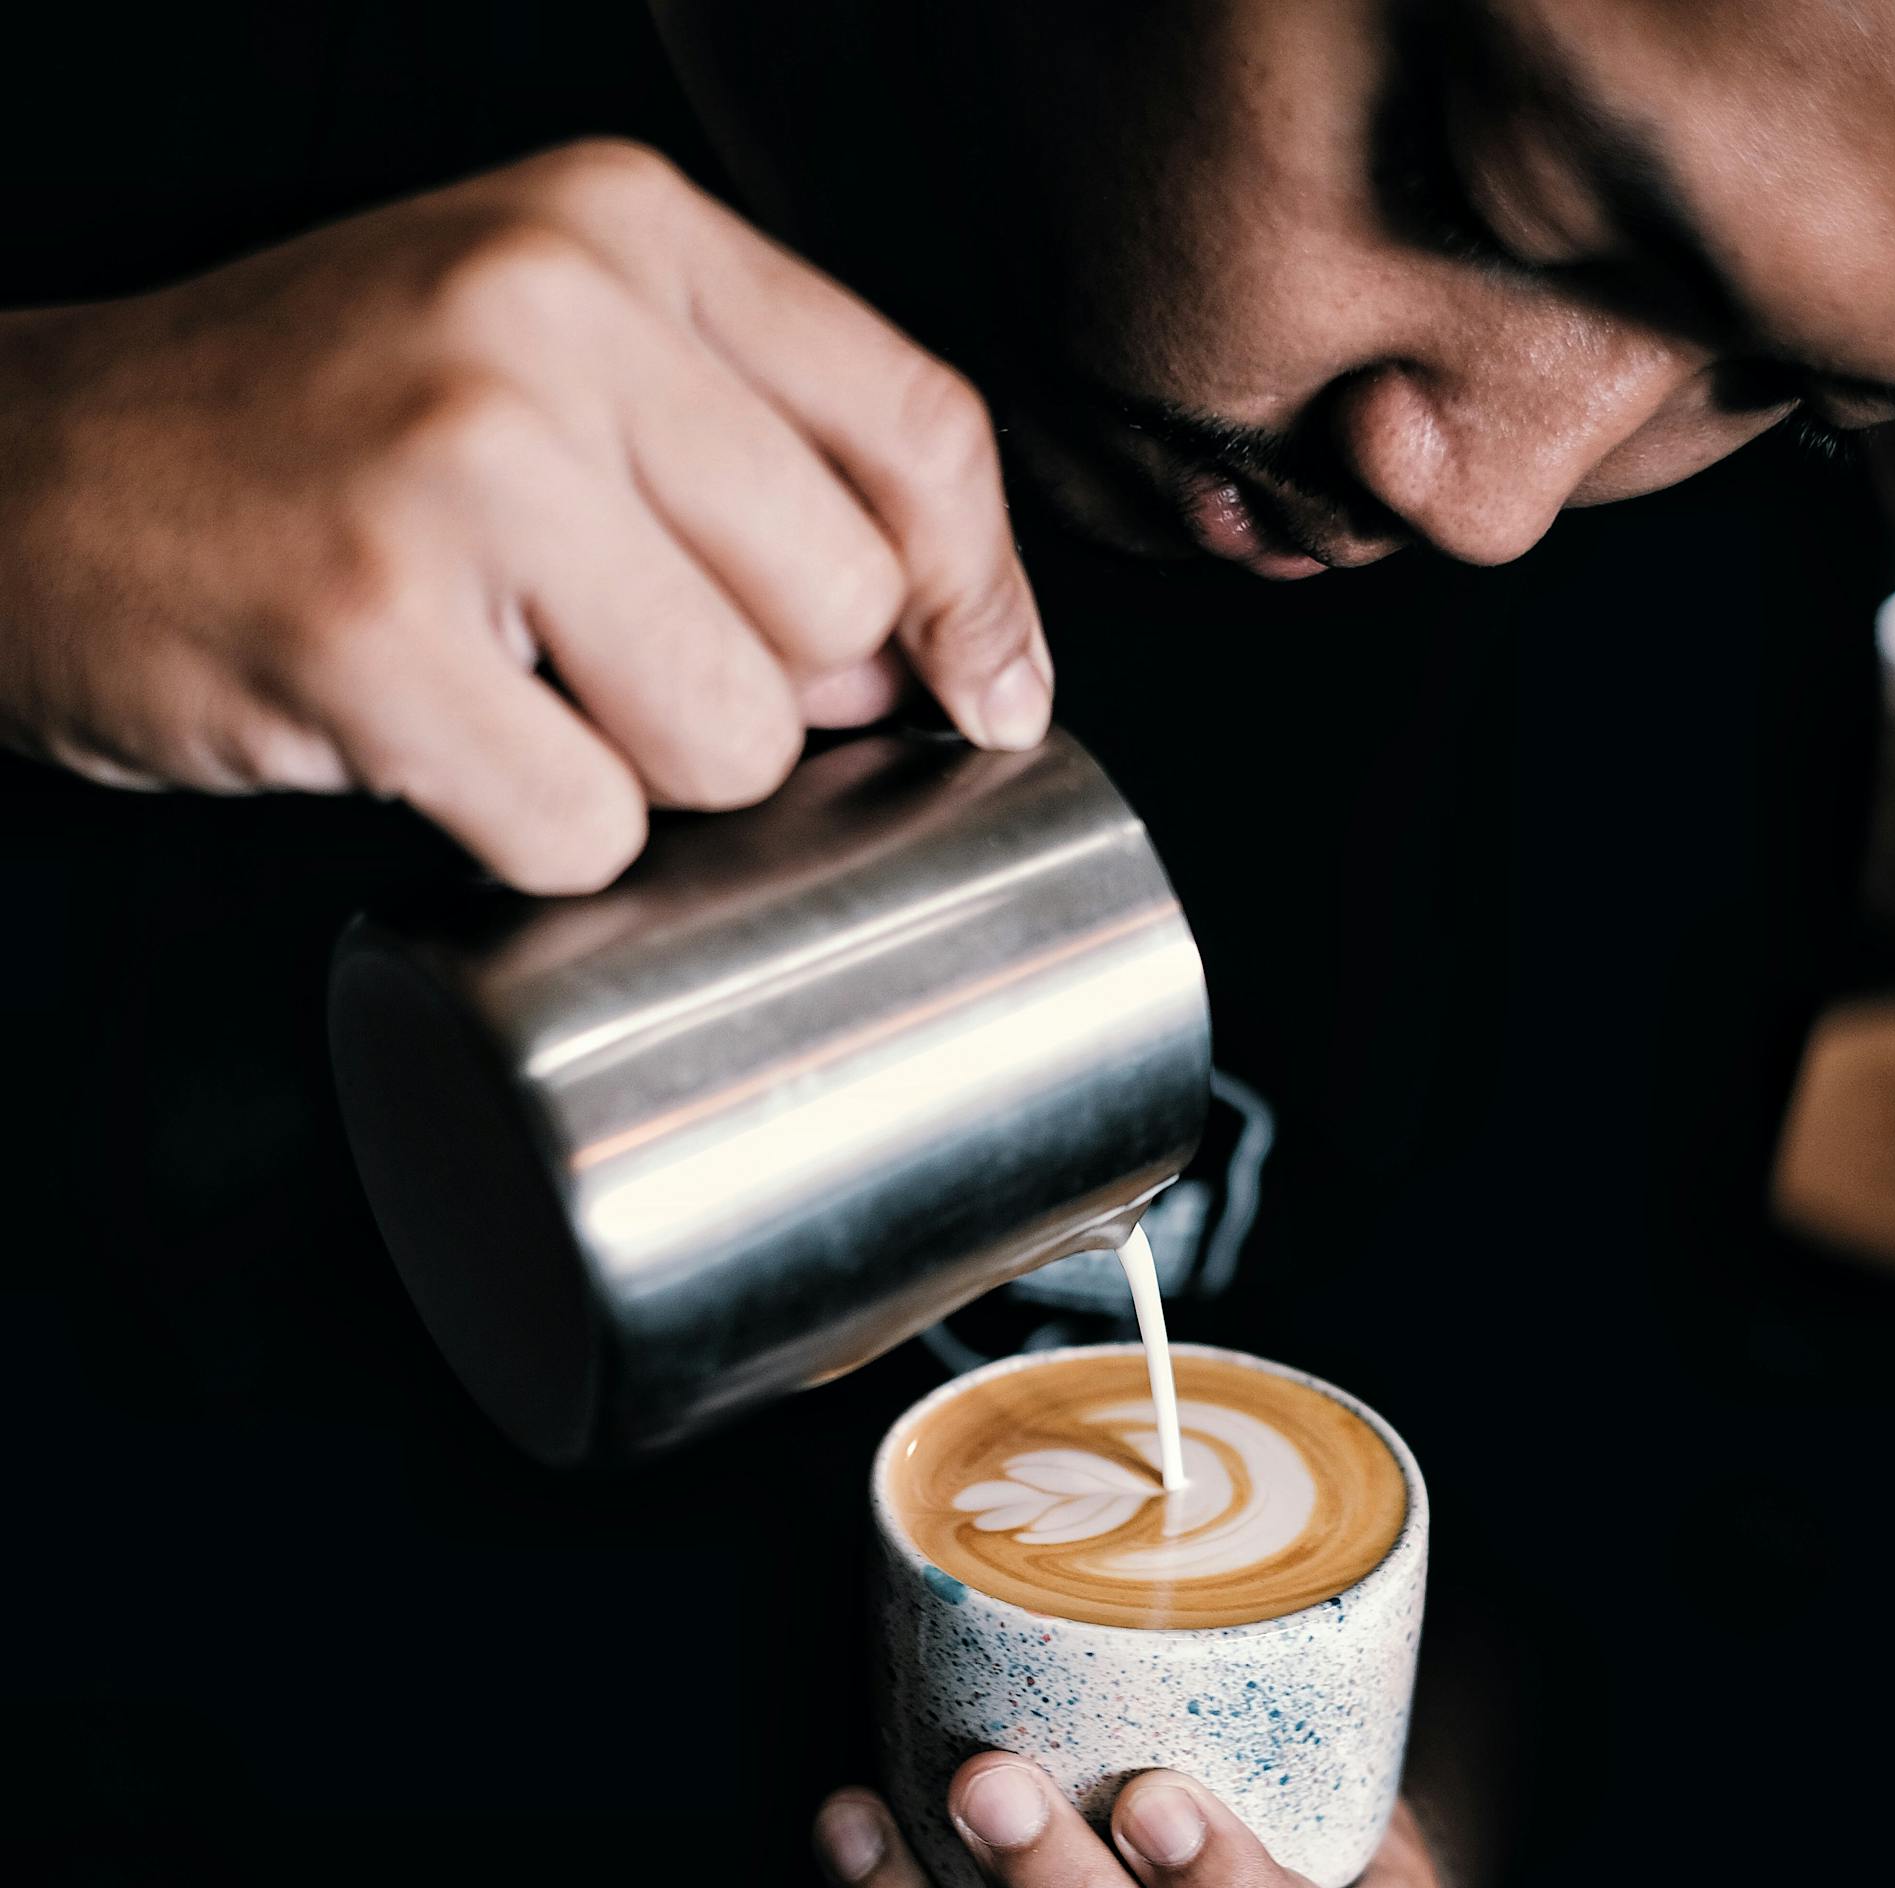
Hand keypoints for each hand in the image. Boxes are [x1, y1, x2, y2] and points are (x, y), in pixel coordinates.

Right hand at [0, 142, 1049, 889]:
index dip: (976, 597)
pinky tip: (430, 747)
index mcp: (619, 228)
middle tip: (610, 666)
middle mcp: (552, 319)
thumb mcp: (534, 353)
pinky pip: (585, 832)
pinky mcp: (375, 631)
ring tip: (504, 690)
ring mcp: (459, 469)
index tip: (984, 694)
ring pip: (728, 742)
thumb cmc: (297, 435)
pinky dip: (525, 839)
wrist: (24, 477)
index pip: (919, 430)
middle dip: (758, 694)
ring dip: (638, 776)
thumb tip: (936, 648)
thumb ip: (743, 452)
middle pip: (838, 613)